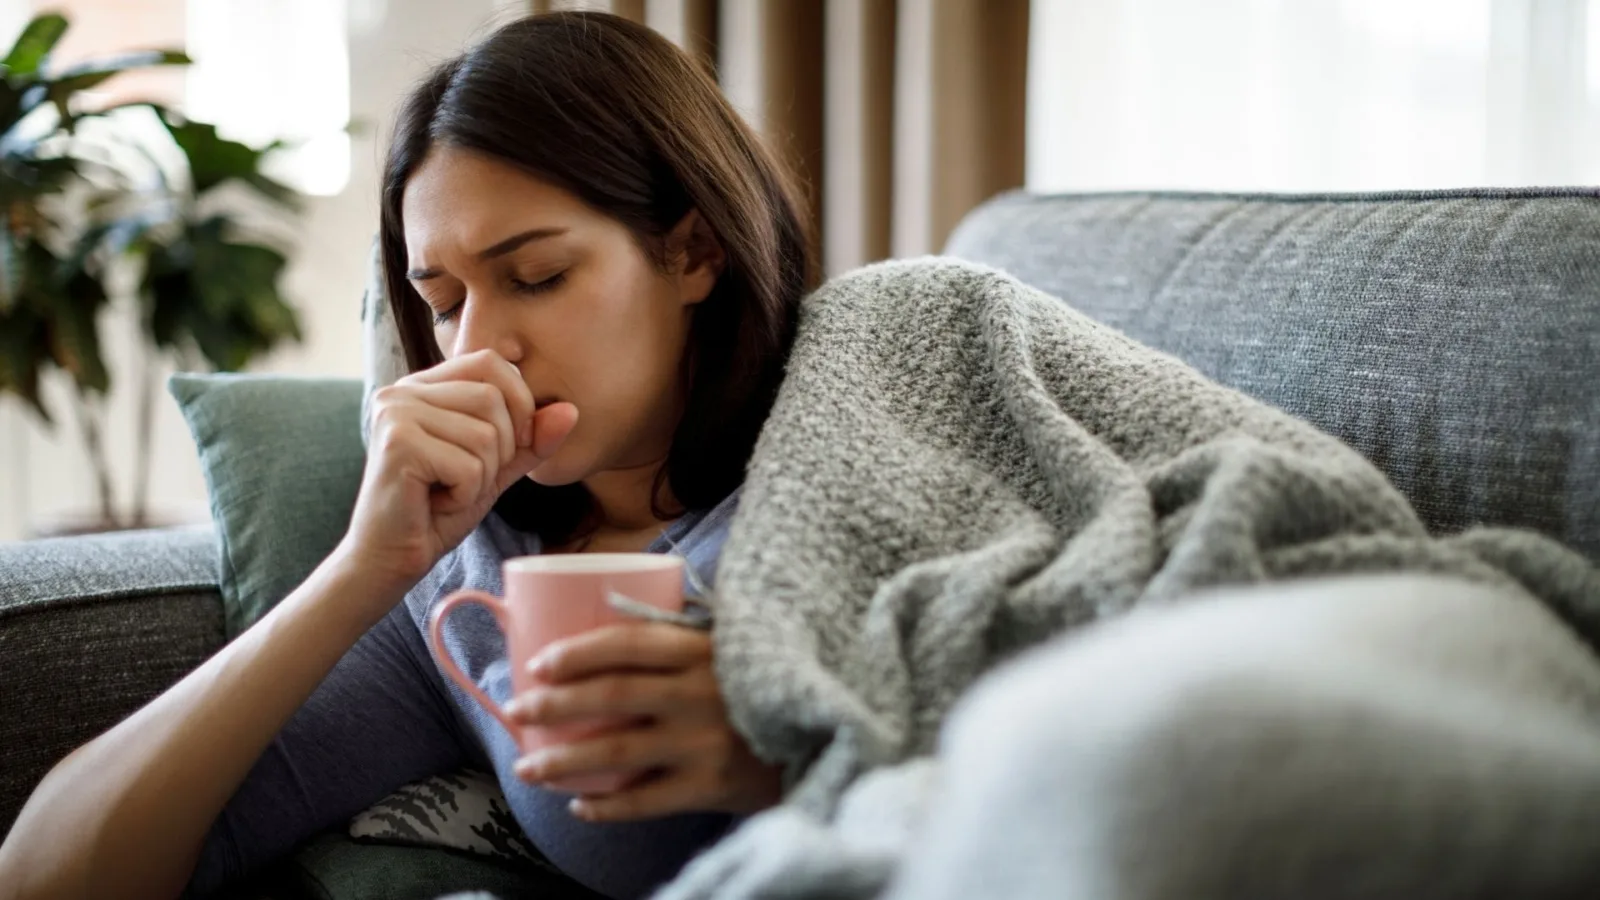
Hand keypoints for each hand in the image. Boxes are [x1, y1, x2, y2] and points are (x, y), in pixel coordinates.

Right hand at [340, 349, 578, 591]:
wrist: (390, 558)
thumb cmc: (438, 511)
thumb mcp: (495, 468)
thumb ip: (530, 440)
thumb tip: (571, 411)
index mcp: (424, 386)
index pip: (491, 363)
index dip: (518, 402)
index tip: (510, 445)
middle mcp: (403, 390)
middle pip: (493, 399)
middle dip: (499, 451)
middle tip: (465, 480)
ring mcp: (396, 413)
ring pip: (485, 435)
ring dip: (481, 477)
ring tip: (448, 491)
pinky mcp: (397, 444)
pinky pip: (469, 465)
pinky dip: (465, 495)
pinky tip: (436, 503)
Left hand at [505, 623, 782, 820]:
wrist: (822, 733)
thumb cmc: (763, 683)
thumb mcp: (730, 647)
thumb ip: (681, 637)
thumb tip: (607, 621)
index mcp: (703, 649)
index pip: (627, 643)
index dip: (577, 653)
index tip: (538, 664)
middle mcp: (701, 693)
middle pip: (611, 696)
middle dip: (555, 705)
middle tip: (517, 711)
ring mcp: (705, 742)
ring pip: (618, 752)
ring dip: (565, 761)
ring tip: (529, 768)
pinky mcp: (713, 786)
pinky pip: (647, 800)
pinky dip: (608, 807)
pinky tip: (580, 806)